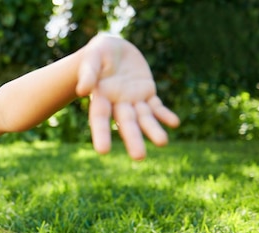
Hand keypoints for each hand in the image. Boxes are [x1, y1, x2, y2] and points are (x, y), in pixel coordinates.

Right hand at [76, 34, 179, 159]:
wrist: (113, 49)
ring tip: (163, 142)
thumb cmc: (98, 53)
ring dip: (153, 130)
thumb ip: (88, 73)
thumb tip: (83, 90)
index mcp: (101, 97)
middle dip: (133, 139)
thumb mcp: (92, 57)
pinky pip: (156, 106)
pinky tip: (174, 123)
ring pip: (144, 118)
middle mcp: (117, 103)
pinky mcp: (146, 93)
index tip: (103, 152)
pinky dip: (164, 114)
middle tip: (139, 157)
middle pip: (126, 123)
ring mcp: (133, 100)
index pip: (100, 118)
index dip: (101, 134)